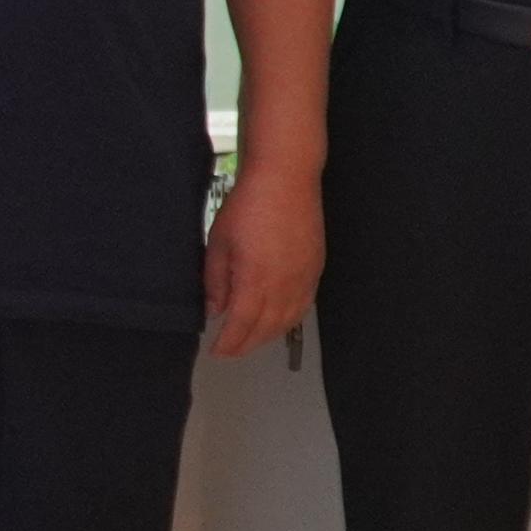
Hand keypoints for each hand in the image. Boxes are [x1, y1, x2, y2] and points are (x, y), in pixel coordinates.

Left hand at [201, 161, 321, 358]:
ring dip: (267, 336)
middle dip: (246, 344)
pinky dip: (288, 320)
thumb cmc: (249, 205)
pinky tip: (278, 321)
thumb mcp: (219, 243)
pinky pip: (303, 306)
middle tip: (230, 350)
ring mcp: (303, 279)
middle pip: (266, 329)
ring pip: (287, 321)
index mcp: (256, 281)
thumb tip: (215, 310)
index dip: (228, 344)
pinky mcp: (315, 269)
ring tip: (250, 340)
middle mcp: (284, 286)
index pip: (241, 326)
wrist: (286, 179)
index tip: (216, 351)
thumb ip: (216, 282)